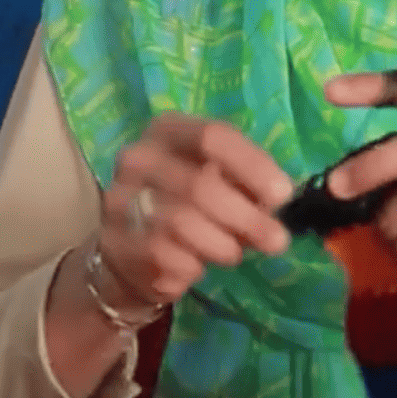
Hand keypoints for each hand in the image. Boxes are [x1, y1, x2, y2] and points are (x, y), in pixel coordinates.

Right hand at [96, 114, 293, 311]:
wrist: (130, 248)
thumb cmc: (187, 204)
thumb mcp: (216, 179)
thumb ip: (246, 182)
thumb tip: (279, 200)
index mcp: (168, 130)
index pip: (212, 136)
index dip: (252, 165)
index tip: (283, 195)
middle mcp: (138, 158)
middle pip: (200, 185)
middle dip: (247, 218)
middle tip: (277, 240)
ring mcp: (120, 200)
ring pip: (183, 223)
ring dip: (223, 245)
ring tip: (234, 252)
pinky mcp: (113, 242)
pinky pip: (166, 256)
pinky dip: (194, 267)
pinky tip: (197, 265)